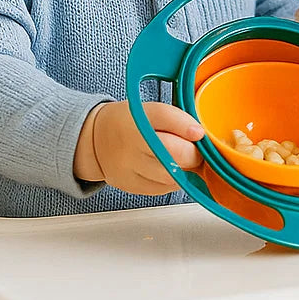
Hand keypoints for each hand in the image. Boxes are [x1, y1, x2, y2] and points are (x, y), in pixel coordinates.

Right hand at [73, 100, 203, 194]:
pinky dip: (173, 181)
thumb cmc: (130, 122)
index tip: (199, 132)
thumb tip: (201, 137)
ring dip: (186, 170)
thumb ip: (175, 120)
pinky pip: (161, 188)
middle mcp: (131, 141)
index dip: (186, 126)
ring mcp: (128, 166)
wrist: (96, 139)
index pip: (165, 117)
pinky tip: (172, 171)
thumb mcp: (149, 110)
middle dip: (193, 155)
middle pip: (172, 152)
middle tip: (197, 152)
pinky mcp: (129, 184)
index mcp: (139, 116)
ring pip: (169, 175)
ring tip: (187, 162)